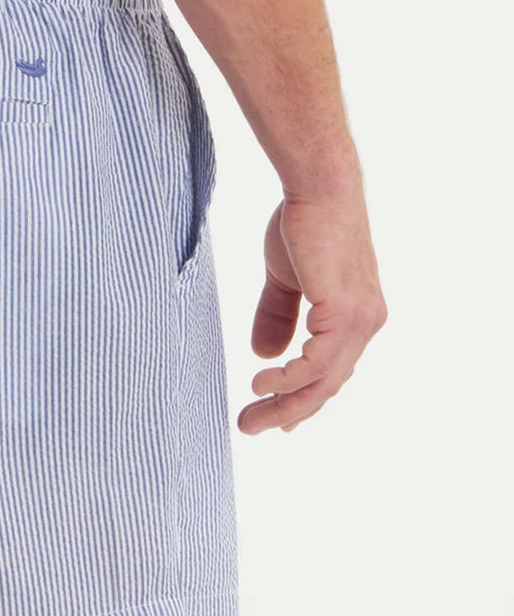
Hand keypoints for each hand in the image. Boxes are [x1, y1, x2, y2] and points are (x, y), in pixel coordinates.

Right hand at [238, 192, 386, 434]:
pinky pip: (316, 364)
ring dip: (284, 405)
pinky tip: (261, 383)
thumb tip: (265, 354)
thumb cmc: (303, 224)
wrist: (318, 189)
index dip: (301, 400)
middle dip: (286, 412)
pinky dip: (288, 380)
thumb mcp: (285, 281)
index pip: (330, 373)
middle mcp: (366, 324)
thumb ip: (276, 316)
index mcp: (354, 318)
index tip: (272, 418)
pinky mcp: (345, 313)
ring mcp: (360, 320)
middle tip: (249, 427)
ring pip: (322, 383)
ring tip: (249, 417)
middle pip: (326, 387)